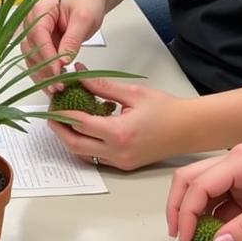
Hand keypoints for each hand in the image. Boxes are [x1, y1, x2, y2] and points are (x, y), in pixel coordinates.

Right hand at [21, 0, 105, 83]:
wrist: (88, 0)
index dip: (47, 56)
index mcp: (40, 10)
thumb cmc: (86, 3)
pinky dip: (45, 74)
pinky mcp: (40, 45)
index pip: (38, 36)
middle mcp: (32, 22)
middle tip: (58, 86)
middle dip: (44, 70)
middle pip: (31, 50)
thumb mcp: (84, 19)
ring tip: (56, 89)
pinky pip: (38, 62)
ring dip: (42, 75)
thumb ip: (73, 39)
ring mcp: (34, 34)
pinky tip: (53, 85)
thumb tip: (63, 60)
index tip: (58, 72)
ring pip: (32, 59)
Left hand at [49, 65, 189, 170]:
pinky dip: (84, 144)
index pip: (79, 123)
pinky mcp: (124, 165)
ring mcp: (121, 161)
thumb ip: (102, 86)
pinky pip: (96, 157)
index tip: (54, 99)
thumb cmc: (166, 109)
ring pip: (83, 154)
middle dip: (58, 128)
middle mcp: (118, 152)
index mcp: (119, 133)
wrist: (190, 129)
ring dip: (69, 137)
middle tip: (52, 111)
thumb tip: (78, 75)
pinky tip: (83, 128)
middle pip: (75, 144)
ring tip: (63, 118)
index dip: (62, 111)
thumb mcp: (132, 92)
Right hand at [166, 143, 241, 240]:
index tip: (183, 238)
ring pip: (202, 187)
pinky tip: (210, 232)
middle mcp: (234, 161)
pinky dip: (211, 214)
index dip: (186, 212)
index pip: (199, 184)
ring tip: (189, 237)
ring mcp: (239, 172)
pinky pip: (220, 197)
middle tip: (176, 235)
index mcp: (240, 161)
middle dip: (179, 206)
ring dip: (193, 210)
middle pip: (191, 179)